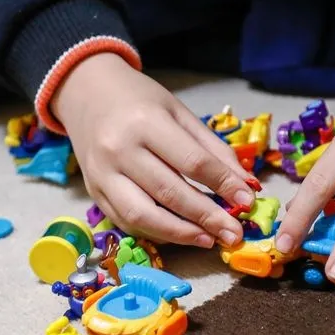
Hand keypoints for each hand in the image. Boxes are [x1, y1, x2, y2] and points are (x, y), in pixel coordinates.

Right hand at [51, 53, 254, 247]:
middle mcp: (119, 150)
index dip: (223, 184)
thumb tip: (244, 184)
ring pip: (143, 216)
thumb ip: (212, 148)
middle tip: (234, 233)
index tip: (247, 201)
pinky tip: (180, 234)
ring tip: (208, 240)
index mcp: (146, 122)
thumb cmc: (138, 101)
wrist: (86, 94)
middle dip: (207, 217)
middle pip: (169, 193)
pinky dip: (156, 232)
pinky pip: (126, 222)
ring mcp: (102, 175)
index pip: (192, 161)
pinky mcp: (93, 192)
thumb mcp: (179, 112)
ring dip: (180, 234)